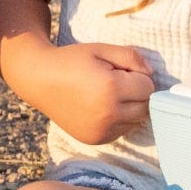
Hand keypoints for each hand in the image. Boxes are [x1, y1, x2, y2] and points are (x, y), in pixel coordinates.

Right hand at [28, 42, 157, 144]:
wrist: (39, 80)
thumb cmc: (72, 60)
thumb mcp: (101, 49)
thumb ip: (131, 57)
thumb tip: (151, 74)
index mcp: (111, 88)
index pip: (148, 87)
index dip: (138, 76)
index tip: (122, 71)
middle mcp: (108, 114)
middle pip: (145, 107)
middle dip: (137, 93)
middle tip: (118, 82)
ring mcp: (101, 130)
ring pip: (136, 122)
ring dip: (130, 109)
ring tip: (109, 95)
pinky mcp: (95, 139)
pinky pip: (121, 131)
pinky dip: (118, 120)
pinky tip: (102, 108)